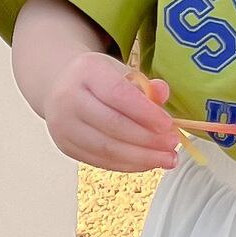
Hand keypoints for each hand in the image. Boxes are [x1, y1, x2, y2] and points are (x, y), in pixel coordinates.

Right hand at [40, 51, 181, 172]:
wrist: (62, 89)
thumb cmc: (100, 80)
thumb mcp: (122, 72)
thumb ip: (144, 84)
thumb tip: (162, 94)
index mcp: (86, 71)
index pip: (117, 94)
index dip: (145, 113)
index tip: (169, 125)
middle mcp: (68, 98)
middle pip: (112, 125)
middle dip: (147, 139)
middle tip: (172, 145)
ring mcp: (63, 126)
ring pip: (107, 149)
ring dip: (141, 158)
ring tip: (167, 159)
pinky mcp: (66, 147)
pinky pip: (101, 161)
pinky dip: (128, 165)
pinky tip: (147, 163)